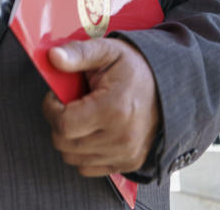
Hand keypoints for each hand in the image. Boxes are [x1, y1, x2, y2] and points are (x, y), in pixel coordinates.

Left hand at [42, 38, 159, 176]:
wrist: (168, 86)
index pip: (63, 124)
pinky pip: (87, 168)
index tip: (56, 96)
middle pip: (64, 143)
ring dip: (69, 138)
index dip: (51, 108)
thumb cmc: (133, 67)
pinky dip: (82, 152)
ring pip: (72, 158)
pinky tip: (91, 131)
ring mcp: (126, 154)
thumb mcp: (106, 51)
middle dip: (57, 122)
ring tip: (81, 116)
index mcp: (114, 109)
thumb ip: (78, 53)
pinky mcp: (128, 163)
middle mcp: (122, 138)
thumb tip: (53, 57)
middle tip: (68, 104)